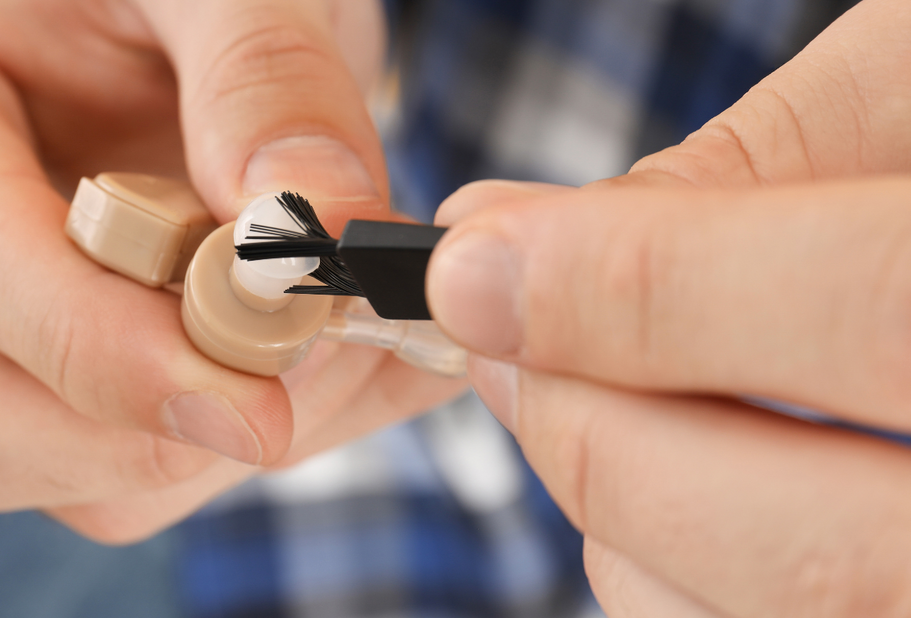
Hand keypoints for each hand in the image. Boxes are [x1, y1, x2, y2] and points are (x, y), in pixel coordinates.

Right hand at [0, 0, 464, 542]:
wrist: (196, 21)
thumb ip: (264, 79)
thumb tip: (312, 229)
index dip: (108, 353)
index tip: (257, 396)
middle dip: (152, 434)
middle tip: (305, 376)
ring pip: (79, 482)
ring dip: (238, 438)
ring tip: (348, 329)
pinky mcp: (72, 398)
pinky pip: (161, 474)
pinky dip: (280, 434)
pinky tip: (346, 357)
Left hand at [428, 0, 910, 614]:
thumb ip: (762, 167)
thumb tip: (529, 245)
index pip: (867, 306)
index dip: (635, 287)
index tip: (470, 264)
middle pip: (812, 536)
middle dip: (597, 429)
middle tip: (494, 328)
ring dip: (626, 519)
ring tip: (586, 394)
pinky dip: (680, 582)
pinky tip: (679, 487)